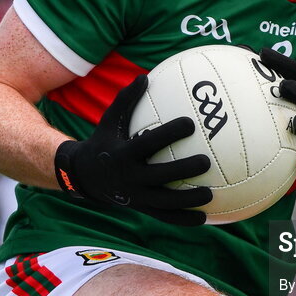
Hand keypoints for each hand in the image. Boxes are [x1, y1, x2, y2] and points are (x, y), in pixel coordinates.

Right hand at [53, 74, 211, 225]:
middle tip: (206, 161)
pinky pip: (164, 217)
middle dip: (183, 170)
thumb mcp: (109, 120)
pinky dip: (183, 219)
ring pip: (164, 202)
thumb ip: (126, 100)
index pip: (148, 143)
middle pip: (160, 175)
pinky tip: (204, 218)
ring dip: (188, 201)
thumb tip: (143, 76)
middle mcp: (129, 178)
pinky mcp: (140, 209)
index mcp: (123, 154)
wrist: (84, 177)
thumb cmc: (104, 141)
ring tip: (211, 194)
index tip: (190, 123)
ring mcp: (135, 197)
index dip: (169, 133)